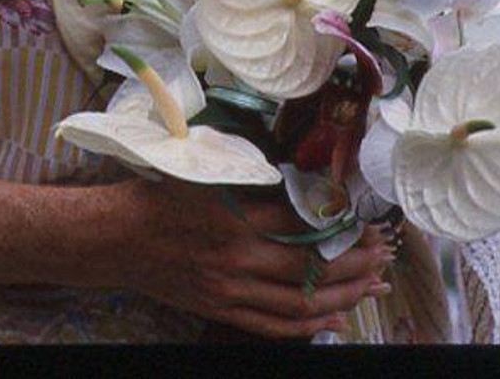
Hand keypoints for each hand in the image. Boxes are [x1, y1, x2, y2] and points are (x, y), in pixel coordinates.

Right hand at [118, 178, 394, 339]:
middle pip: (310, 270)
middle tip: (381, 252)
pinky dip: (310, 324)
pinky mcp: (222, 311)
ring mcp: (230, 293)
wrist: (117, 238)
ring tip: (371, 286)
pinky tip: (334, 317)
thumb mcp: (207, 172)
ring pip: (300, 304)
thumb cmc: (161, 194)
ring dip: (342, 296)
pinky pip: (275, 326)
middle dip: (354, 263)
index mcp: (234, 219)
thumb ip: (253, 179)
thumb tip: (302, 181)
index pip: (302, 226)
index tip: (364, 218)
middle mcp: (236, 261)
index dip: (339, 225)